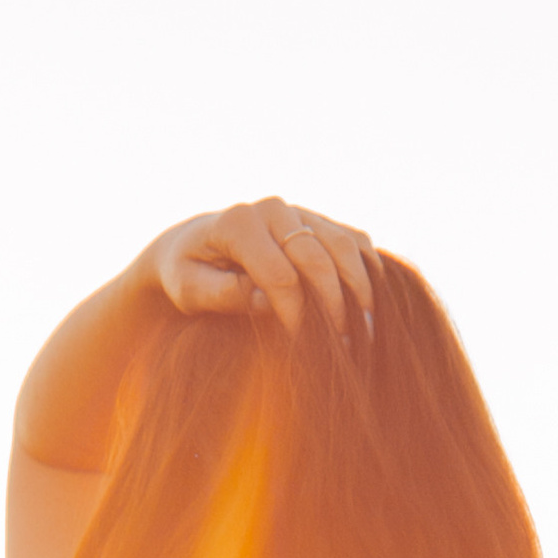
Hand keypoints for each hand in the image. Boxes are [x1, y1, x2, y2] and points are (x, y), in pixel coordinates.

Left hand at [147, 198, 375, 337]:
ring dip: (360, 290)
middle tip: (343, 347)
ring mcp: (300, 212)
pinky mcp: (319, 220)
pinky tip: (369, 308)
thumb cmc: (188, 273)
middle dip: (332, 306)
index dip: (295, 314)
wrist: (199, 243)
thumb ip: (222, 294)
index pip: (279, 274)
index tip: (300, 347)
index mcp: (238, 223)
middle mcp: (273, 209)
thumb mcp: (188, 289)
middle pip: (317, 258)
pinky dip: (368, 272)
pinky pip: (355, 242)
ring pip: (344, 246)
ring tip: (365, 332)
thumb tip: (266, 301)